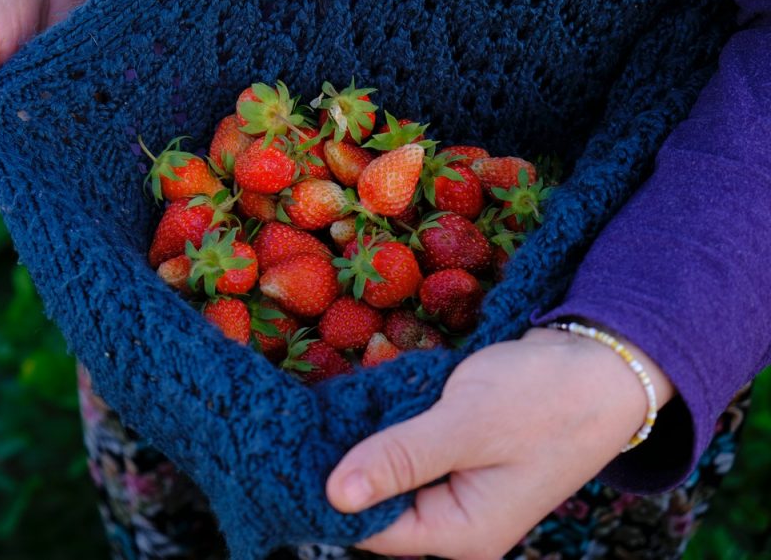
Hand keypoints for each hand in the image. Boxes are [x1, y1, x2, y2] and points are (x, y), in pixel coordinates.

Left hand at [326, 327, 674, 559]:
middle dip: (345, 463)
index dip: (333, 492)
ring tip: (327, 407)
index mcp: (463, 533)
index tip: (295, 451)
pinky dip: (387, 427)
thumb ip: (401, 459)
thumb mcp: (468, 425)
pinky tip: (362, 401)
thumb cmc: (545, 398)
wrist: (602, 364)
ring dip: (364, 442)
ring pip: (388, 474)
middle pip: (377, 504)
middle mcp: (458, 523)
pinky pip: (408, 452)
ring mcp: (458, 491)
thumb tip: (334, 497)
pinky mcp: (457, 459)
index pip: (372, 530)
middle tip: (306, 420)